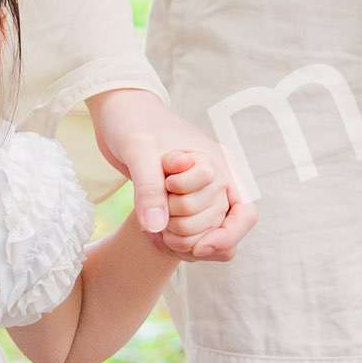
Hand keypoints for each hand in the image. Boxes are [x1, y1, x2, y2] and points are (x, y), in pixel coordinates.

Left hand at [84, 91, 256, 259]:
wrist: (117, 115)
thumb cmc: (132, 123)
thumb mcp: (138, 151)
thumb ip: (149, 188)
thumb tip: (157, 228)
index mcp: (216, 164)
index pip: (244, 212)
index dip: (224, 235)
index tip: (195, 247)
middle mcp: (214, 181)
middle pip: (218, 227)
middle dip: (186, 231)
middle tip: (154, 215)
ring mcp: (198, 194)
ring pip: (206, 236)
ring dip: (180, 241)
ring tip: (152, 227)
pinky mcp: (180, 204)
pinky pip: (193, 237)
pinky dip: (176, 244)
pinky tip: (154, 235)